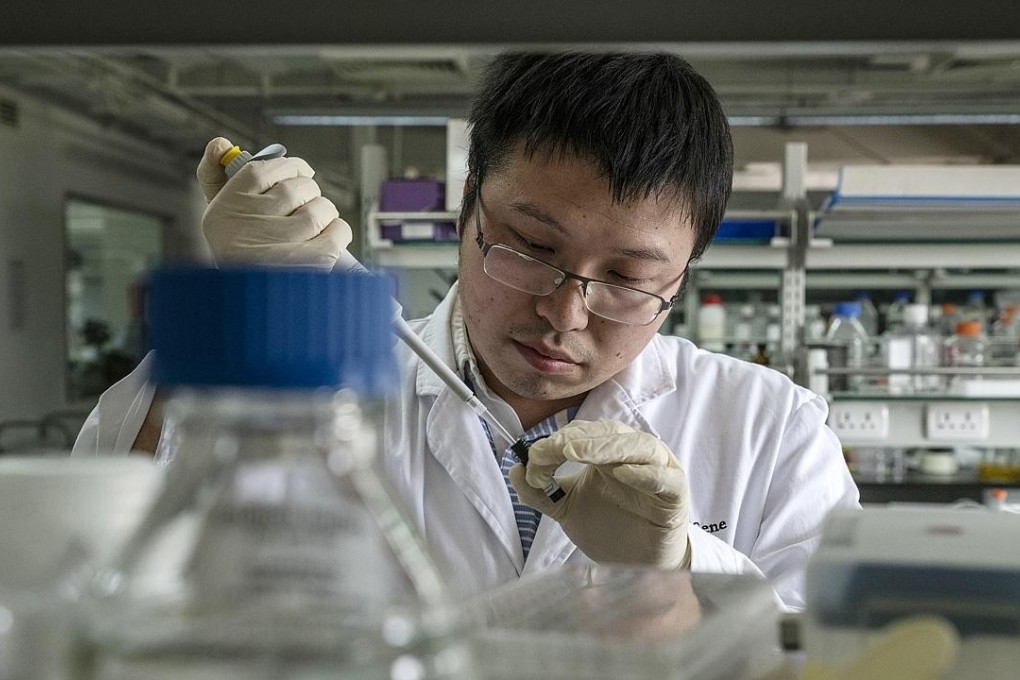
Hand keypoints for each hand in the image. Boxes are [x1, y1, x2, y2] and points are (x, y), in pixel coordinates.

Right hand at [197, 137, 352, 269]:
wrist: (250, 318)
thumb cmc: (239, 262)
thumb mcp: (220, 221)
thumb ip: (216, 179)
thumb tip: (218, 143)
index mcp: (229, 204)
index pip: (267, 167)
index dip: (292, 167)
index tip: (301, 174)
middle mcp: (252, 219)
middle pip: (299, 186)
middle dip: (310, 195)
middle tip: (305, 211)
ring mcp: (283, 240)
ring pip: (322, 207)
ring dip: (325, 216)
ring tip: (313, 233)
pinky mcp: (311, 260)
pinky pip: (339, 231)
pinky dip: (339, 235)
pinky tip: (326, 245)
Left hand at [509, 420, 690, 568]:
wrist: (637, 569)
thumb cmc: (608, 530)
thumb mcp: (567, 509)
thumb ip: (542, 491)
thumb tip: (514, 468)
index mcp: (609, 452)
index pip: (583, 434)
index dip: (557, 441)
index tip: (532, 459)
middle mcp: (634, 455)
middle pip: (608, 433)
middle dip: (577, 439)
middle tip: (551, 449)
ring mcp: (659, 471)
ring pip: (637, 446)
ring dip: (605, 447)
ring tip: (575, 452)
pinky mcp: (676, 495)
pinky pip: (665, 478)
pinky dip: (645, 473)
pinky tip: (622, 473)